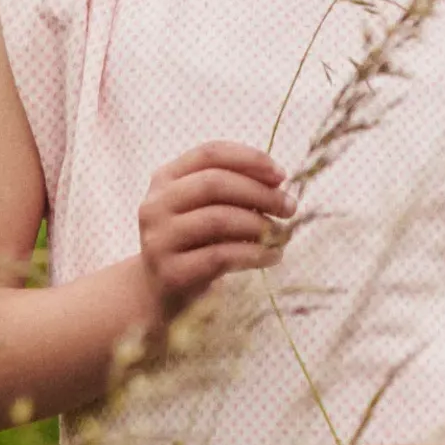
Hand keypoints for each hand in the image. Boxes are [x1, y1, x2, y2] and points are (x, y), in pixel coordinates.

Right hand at [136, 141, 291, 314]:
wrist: (160, 291)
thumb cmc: (194, 242)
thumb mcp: (207, 209)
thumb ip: (233, 191)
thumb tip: (278, 184)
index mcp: (166, 178)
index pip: (210, 153)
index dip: (249, 159)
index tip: (281, 175)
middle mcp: (156, 204)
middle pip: (213, 183)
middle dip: (259, 192)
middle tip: (289, 207)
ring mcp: (159, 239)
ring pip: (218, 219)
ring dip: (259, 225)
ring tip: (282, 234)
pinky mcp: (170, 272)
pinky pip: (220, 256)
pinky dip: (254, 254)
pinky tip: (273, 256)